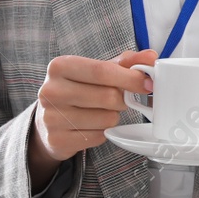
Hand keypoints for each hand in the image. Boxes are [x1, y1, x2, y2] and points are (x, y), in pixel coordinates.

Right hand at [29, 49, 155, 180]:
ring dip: (112, 116)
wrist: (47, 121)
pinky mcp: (57, 140)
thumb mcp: (97, 70)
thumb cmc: (78, 89)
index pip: (102, 71)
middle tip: (117, 100)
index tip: (147, 83)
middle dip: (121, 99)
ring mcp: (51, 117)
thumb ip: (125, 62)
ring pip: (106, 118)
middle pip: (108, 96)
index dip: (130, 78)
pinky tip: (90, 125)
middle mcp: (51, 91)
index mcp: (59, 67)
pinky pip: (98, 136)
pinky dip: (102, 132)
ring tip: (99, 112)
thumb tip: (151, 57)